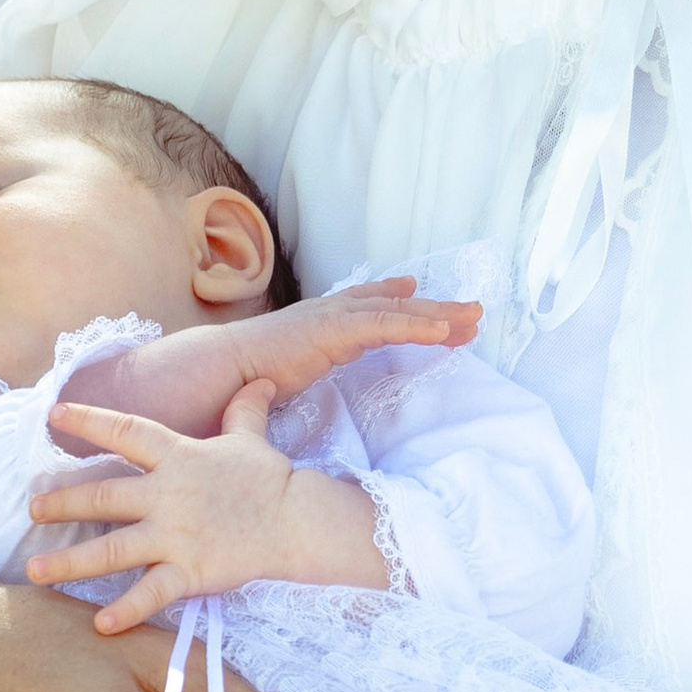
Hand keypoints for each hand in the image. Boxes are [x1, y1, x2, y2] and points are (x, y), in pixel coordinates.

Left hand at [27, 387, 383, 629]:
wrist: (300, 520)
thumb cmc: (272, 479)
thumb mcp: (251, 438)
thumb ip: (244, 411)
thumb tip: (256, 382)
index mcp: (178, 456)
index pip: (124, 431)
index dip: (87, 420)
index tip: (53, 415)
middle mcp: (167, 495)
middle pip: (102, 495)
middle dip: (62, 502)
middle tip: (31, 509)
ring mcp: (175, 535)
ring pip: (111, 549)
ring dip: (69, 561)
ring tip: (33, 571)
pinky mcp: (190, 571)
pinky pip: (150, 594)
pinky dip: (125, 610)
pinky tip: (100, 624)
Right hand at [218, 279, 480, 408]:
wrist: (218, 371)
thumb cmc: (243, 380)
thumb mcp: (285, 373)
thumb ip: (306, 370)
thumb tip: (304, 384)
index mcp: (321, 324)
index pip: (372, 309)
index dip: (406, 308)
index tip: (433, 312)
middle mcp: (330, 313)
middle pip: (394, 307)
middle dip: (435, 310)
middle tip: (471, 313)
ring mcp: (332, 318)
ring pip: (397, 312)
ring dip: (438, 315)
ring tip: (473, 319)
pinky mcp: (333, 330)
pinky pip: (384, 325)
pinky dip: (416, 326)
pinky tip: (443, 332)